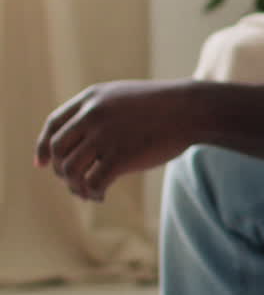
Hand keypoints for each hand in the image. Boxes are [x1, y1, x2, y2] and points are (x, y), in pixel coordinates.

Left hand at [34, 80, 201, 200]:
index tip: (41, 164)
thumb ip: (101, 112)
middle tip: (73, 183)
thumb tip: (84, 141)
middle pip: (57, 150)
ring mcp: (105, 136)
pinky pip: (92, 183)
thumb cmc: (164, 107)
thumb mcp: (125, 98)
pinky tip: (101, 196)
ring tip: (88, 192)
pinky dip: (92, 193)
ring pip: (70, 170)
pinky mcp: (121, 157)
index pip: (53, 126)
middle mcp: (92, 115)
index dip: (42, 147)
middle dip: (61, 170)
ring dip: (75, 186)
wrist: (192, 110)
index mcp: (91, 99)